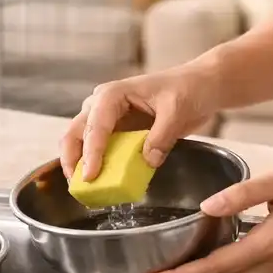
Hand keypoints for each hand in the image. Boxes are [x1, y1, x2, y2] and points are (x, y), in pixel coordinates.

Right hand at [61, 66, 219, 179]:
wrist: (199, 85)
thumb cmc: (187, 89)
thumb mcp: (176, 112)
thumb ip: (161, 138)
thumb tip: (147, 162)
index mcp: (113, 94)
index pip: (95, 125)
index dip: (91, 152)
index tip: (90, 176)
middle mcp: (103, 103)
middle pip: (76, 131)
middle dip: (72, 158)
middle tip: (79, 185)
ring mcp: (108, 116)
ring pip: (81, 140)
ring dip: (80, 162)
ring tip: (85, 188)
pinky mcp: (117, 129)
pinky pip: (101, 148)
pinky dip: (96, 163)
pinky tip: (102, 181)